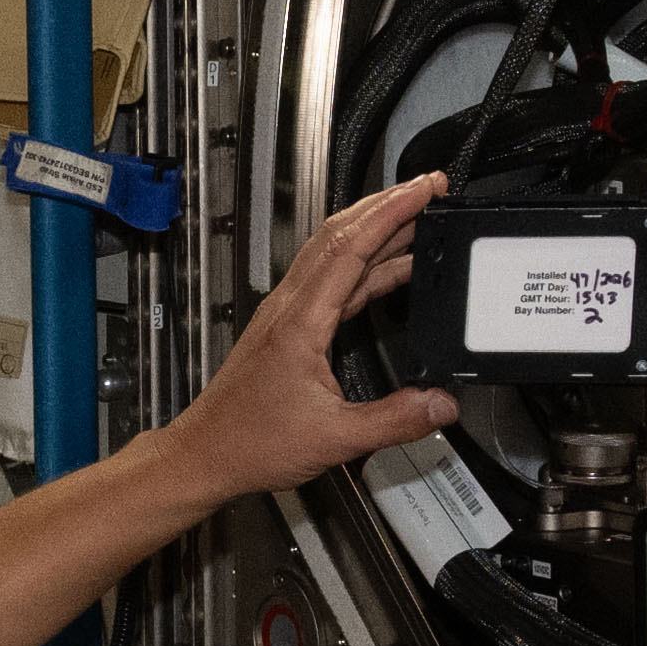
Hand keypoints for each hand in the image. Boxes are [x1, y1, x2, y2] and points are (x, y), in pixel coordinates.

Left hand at [182, 178, 461, 498]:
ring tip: (419, 220)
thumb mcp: (335, 437)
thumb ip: (395, 419)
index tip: (422, 190)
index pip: (350, 246)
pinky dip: (366, 267)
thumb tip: (440, 403)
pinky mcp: (289, 328)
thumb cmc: (249, 442)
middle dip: (386, 206)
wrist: (206, 454)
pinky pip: (332, 281)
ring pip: (335, 254)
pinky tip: (391, 271)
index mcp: (300, 320)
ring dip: (376, 232)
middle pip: (340, 235)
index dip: (390, 212)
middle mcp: (290, 307)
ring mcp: (287, 314)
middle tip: (427, 190)